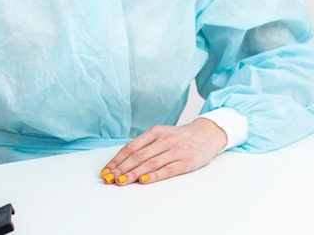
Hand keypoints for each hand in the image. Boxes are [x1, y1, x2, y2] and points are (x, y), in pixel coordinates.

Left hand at [99, 118, 226, 185]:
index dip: (117, 160)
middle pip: (138, 156)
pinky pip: (167, 170)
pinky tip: (142, 181)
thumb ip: (145, 144)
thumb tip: (122, 160)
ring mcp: (175, 151)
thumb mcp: (161, 134)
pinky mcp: (186, 162)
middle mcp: (163, 140)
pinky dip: (153, 176)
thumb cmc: (179, 137)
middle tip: (109, 178)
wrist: (207, 134)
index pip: (130, 147)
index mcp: (154, 132)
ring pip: (150, 163)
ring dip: (133, 174)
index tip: (106, 170)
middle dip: (121, 168)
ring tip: (121, 182)